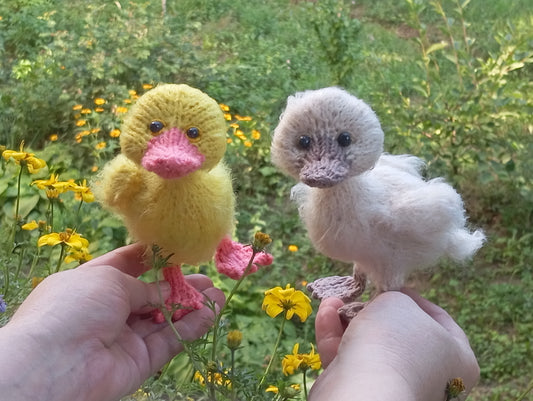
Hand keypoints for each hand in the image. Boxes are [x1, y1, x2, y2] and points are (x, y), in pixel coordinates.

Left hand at [0, 244, 224, 400]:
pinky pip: (170, 340)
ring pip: (165, 318)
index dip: (151, 257)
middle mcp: (110, 309)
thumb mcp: (110, 280)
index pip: (126, 265)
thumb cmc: (75, 307)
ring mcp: (125, 337)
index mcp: (93, 283)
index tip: (176, 248)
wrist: (56, 363)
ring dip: (191, 305)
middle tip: (204, 276)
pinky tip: (211, 312)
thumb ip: (145, 286)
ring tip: (217, 293)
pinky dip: (192, 327)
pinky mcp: (141, 361)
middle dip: (178, 284)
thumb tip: (167, 290)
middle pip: (151, 294)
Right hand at [311, 289, 478, 400]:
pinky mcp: (364, 392)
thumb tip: (382, 305)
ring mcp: (396, 387)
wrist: (367, 390)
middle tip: (361, 295)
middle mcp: (431, 378)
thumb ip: (394, 298)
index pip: (439, 320)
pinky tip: (326, 310)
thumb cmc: (395, 341)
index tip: (392, 286)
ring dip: (349, 318)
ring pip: (370, 346)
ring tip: (335, 299)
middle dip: (374, 309)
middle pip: (399, 333)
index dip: (413, 297)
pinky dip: (336, 334)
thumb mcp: (399, 302)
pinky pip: (349, 359)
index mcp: (457, 360)